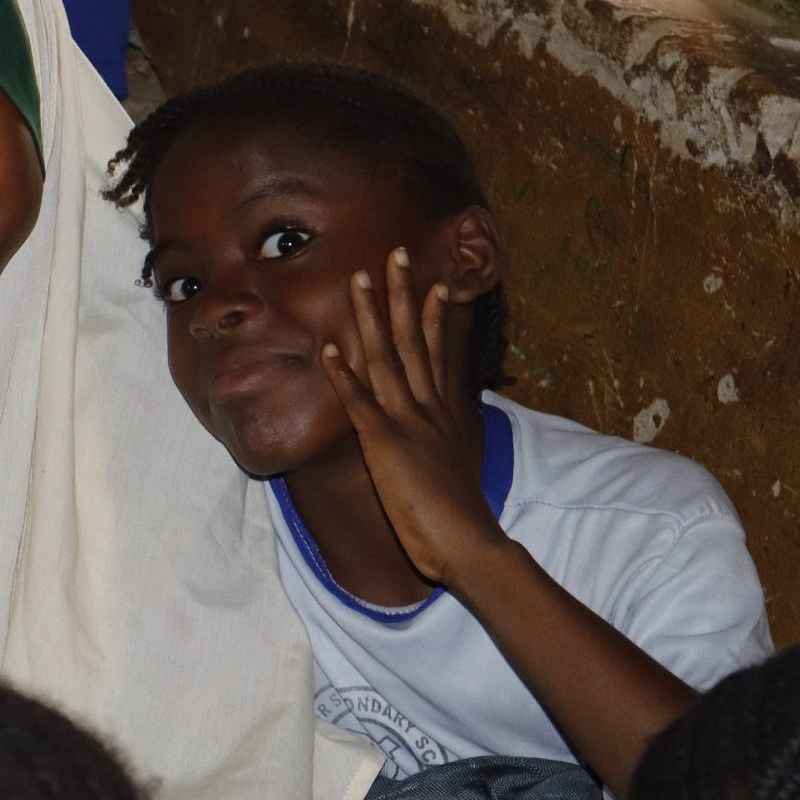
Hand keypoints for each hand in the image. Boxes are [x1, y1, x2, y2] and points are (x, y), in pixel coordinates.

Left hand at [320, 247, 508, 583]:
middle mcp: (429, 409)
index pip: (438, 354)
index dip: (434, 316)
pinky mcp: (386, 443)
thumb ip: (444, 450)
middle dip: (402, 295)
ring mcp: (408, 422)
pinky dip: (343, 374)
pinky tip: (329, 347)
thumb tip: (442, 444)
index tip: (433, 283)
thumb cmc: (460, 520)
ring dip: (370, 316)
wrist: (470, 545)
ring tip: (358, 277)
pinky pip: (360, 401)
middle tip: (396, 253)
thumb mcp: (455, 471)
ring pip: (387, 357)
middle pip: (414, 340)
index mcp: (445, 415)